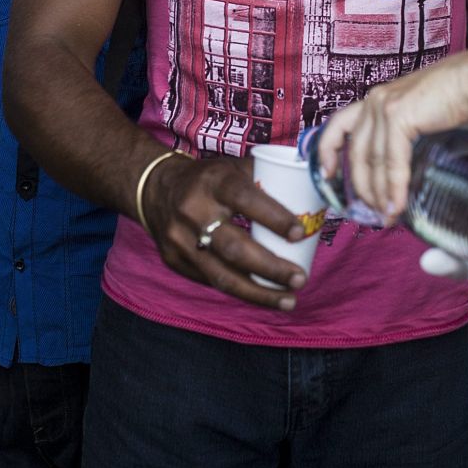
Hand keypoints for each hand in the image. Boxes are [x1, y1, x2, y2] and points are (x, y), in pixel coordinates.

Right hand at [140, 154, 307, 310]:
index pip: (245, 200)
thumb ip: (266, 178)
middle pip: (235, 248)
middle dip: (272, 268)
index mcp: (213, 182)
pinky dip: (241, 291)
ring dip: (260, 293)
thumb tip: (311, 192)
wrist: (155, 189)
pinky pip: (211, 281)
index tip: (299, 233)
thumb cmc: (208, 178)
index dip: (274, 217)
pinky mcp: (174, 260)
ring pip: (223, 276)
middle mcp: (193, 211)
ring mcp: (180, 240)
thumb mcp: (232, 167)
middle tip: (301, 279)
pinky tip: (264, 296)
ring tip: (289, 300)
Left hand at [312, 48, 467, 221]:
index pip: (339, 125)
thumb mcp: (422, 118)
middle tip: (374, 213)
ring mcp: (384, 108)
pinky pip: (392, 162)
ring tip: (388, 218)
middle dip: (364, 188)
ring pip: (374, 162)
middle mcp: (374, 102)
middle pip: (357, 154)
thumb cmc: (458, 97)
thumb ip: (408, 141)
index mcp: (376, 100)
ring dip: (379, 195)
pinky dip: (395, 188)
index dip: (329, 151)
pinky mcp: (398, 117)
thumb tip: (408, 176)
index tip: (327, 174)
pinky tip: (398, 206)